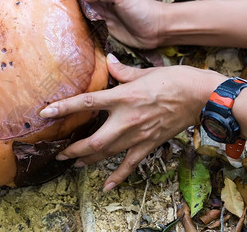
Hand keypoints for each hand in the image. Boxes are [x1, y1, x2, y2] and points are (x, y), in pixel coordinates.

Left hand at [40, 54, 225, 190]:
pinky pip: (131, 164)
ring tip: (74, 164)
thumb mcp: (144, 71)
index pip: (87, 103)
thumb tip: (109, 60)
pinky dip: (118, 176)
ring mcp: (138, 135)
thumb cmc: (174, 80)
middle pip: (94, 140)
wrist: (201, 96)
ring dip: (88, 160)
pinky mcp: (149, 144)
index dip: (65, 108)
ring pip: (108, 153)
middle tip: (59, 153)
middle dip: (74, 149)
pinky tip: (107, 186)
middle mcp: (127, 119)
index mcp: (123, 97)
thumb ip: (122, 71)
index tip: (46, 114)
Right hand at [52, 0, 163, 48]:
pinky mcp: (101, 27)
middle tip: (36, 2)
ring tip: (43, 16)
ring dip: (62, 12)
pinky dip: (72, 25)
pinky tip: (62, 30)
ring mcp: (98, 13)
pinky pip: (83, 25)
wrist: (157, 29)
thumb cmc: (143, 9)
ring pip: (75, 11)